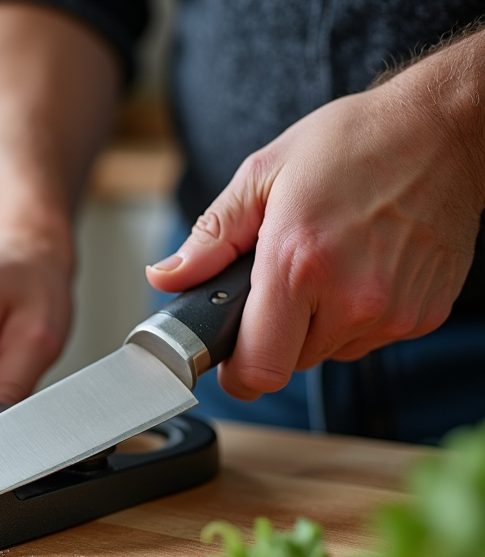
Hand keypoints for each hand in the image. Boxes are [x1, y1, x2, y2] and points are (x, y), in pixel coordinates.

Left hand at [147, 49, 484, 400]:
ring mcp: (392, 312)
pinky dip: (354, 317)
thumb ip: (211, 237)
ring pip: (329, 353)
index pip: (259, 368)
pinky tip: (361, 269)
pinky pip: (367, 339)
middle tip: (283, 283)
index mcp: (298, 263)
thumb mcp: (263, 175)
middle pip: (290, 362)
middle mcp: (351, 298)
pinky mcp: (423, 316)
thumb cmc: (354, 143)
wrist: (444, 129)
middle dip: (275, 335)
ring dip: (316, 326)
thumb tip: (164, 278)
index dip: (236, 374)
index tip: (230, 360)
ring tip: (327, 265)